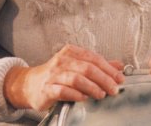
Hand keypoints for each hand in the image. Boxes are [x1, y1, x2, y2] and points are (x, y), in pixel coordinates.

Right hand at [3, 44, 123, 111]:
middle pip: (87, 67)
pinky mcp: (47, 88)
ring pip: (76, 78)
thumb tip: (119, 66)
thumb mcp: (77, 65)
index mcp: (71, 52)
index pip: (93, 57)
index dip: (108, 68)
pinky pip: (63, 91)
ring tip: (101, 94)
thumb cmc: (56, 74)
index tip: (119, 78)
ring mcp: (54, 74)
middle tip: (114, 88)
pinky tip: (83, 98)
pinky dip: (75, 94)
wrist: (31, 84)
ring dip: (92, 87)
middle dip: (104, 78)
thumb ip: (98, 65)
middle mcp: (62, 61)